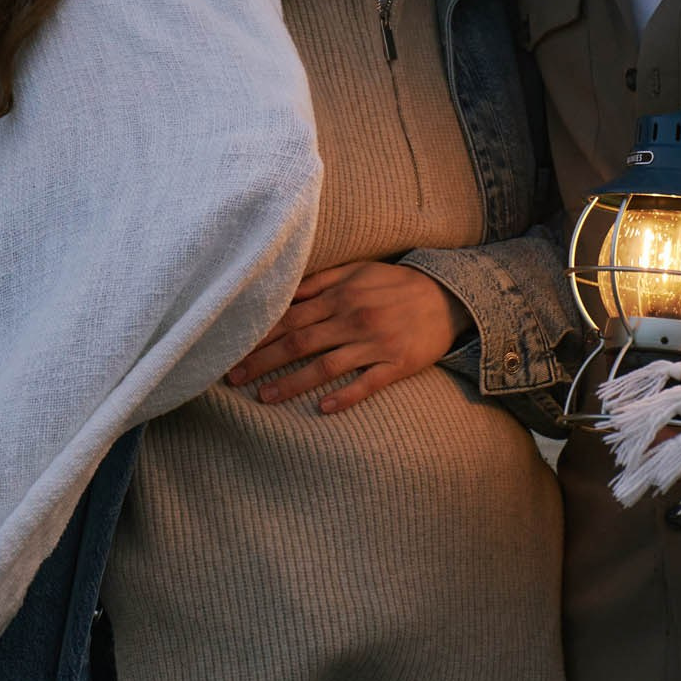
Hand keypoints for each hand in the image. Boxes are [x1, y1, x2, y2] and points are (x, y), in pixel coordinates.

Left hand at [224, 261, 473, 413]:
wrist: (448, 296)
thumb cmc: (395, 284)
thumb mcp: (359, 270)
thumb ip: (320, 280)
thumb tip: (281, 290)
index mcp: (341, 295)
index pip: (290, 316)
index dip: (259, 334)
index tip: (232, 348)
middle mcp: (354, 318)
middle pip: (299, 342)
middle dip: (263, 361)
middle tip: (233, 378)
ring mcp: (376, 342)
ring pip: (326, 366)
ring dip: (292, 383)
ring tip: (265, 397)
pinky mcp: (397, 363)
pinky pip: (367, 383)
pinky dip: (345, 396)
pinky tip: (323, 409)